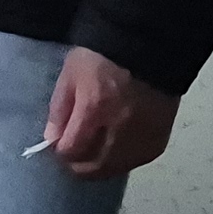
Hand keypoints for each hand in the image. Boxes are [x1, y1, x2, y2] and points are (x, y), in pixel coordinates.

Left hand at [41, 46, 177, 178]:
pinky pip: (137, 160)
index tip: (60, 145)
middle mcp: (121, 128)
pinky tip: (116, 149)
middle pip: (94, 167)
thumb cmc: (104, 56)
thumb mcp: (71, 74)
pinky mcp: (160, 136)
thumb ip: (59, 109)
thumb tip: (52, 140)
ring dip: (100, 166)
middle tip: (74, 154)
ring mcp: (143, 135)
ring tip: (93, 152)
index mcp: (95, 109)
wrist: (147, 45)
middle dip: (78, 165)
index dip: (61, 151)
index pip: (72, 151)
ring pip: (116, 169)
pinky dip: (123, 160)